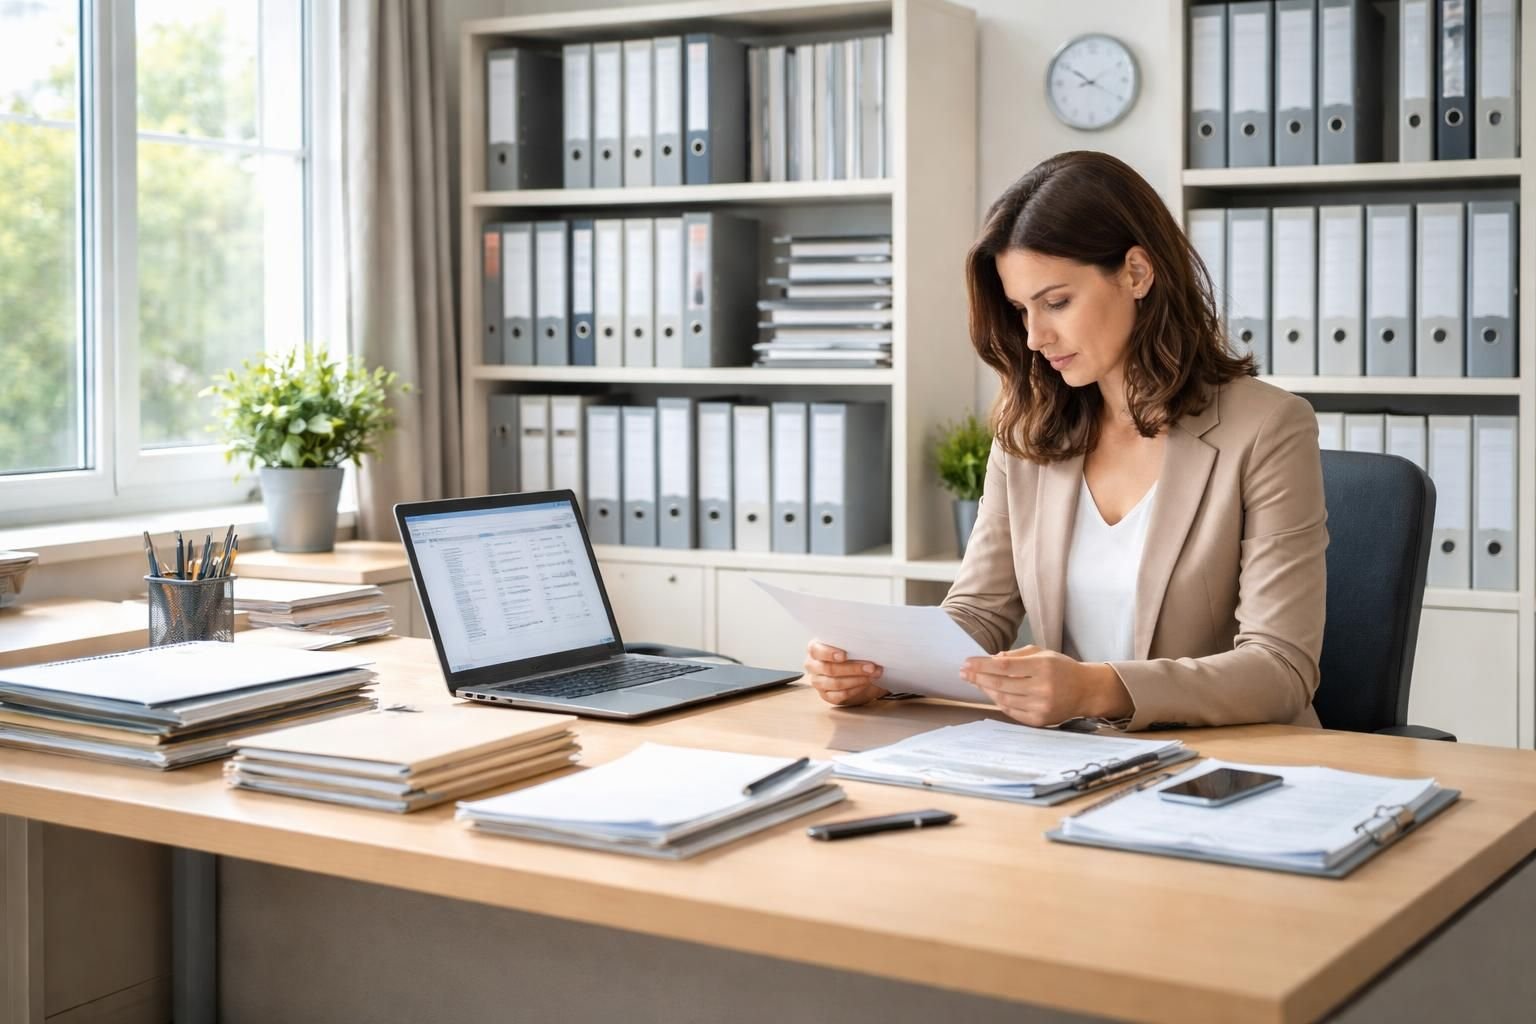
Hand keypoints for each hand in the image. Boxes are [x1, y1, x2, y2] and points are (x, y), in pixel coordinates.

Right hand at [802, 640, 888, 706]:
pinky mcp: (826, 695)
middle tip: (871, 667)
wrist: (851, 670)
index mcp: (814, 649)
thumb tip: (867, 642)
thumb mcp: (847, 644)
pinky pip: (839, 695)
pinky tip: (865, 684)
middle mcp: (812, 665)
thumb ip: (850, 642)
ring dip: (857, 679)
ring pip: (836, 683)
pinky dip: (854, 690)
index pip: (816, 651)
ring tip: (873, 675)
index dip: (829, 653)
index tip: (845, 655)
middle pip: (830, 669)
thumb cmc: (848, 653)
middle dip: (853, 668)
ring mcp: (817, 682)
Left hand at [961, 646, 1132, 726]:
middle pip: (1001, 684)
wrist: (1086, 691)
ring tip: (976, 682)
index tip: (967, 663)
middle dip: (978, 678)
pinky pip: (1011, 711)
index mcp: (1043, 667)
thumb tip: (992, 659)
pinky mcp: (1039, 721)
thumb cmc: (1061, 668)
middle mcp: (1042, 688)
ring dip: (986, 690)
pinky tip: (992, 693)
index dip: (982, 665)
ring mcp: (1041, 707)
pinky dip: (999, 702)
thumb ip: (1016, 656)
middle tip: (964, 673)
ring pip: (1003, 699)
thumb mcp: (1042, 653)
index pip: (1004, 667)